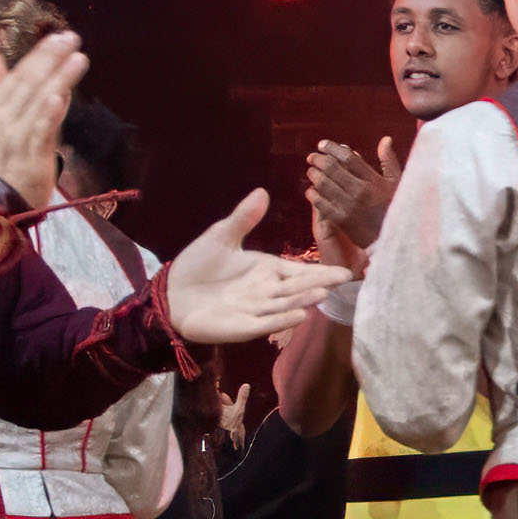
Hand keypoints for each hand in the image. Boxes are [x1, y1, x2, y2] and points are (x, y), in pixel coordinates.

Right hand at [0, 30, 86, 208]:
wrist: (3, 196)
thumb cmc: (4, 153)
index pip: (17, 74)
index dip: (39, 54)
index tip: (58, 36)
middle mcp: (2, 118)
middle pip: (28, 83)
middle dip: (50, 59)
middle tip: (71, 38)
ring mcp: (16, 137)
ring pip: (38, 102)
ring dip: (58, 79)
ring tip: (78, 58)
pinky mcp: (30, 155)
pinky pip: (40, 131)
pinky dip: (49, 113)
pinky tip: (62, 95)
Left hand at [156, 191, 355, 347]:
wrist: (171, 294)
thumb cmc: (198, 265)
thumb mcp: (221, 237)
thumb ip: (244, 218)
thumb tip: (262, 191)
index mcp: (267, 269)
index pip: (299, 270)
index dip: (321, 271)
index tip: (345, 270)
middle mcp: (267, 291)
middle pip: (298, 287)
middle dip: (320, 284)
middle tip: (344, 279)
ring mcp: (257, 310)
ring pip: (286, 304)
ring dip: (304, 300)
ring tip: (323, 293)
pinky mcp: (243, 327)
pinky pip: (266, 323)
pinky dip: (283, 319)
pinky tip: (300, 314)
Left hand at [307, 136, 397, 263]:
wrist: (392, 237)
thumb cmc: (395, 208)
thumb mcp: (397, 183)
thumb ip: (389, 161)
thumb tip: (385, 139)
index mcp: (373, 180)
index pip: (348, 158)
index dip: (332, 148)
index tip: (322, 145)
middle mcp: (360, 190)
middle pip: (332, 168)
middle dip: (318, 160)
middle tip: (312, 157)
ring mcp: (349, 206)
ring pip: (324, 184)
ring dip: (314, 175)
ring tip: (311, 171)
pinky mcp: (341, 220)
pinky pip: (321, 203)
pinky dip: (313, 194)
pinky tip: (311, 190)